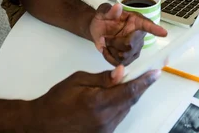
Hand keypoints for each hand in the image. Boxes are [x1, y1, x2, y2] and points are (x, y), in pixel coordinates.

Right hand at [32, 65, 160, 131]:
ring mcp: (104, 130)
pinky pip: (118, 118)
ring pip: (126, 110)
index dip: (145, 81)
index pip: (129, 91)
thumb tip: (122, 72)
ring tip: (128, 84)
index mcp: (97, 102)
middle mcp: (104, 119)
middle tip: (147, 74)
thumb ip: (102, 78)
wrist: (42, 123)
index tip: (156, 72)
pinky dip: (121, 106)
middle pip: (130, 101)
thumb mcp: (78, 80)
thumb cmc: (58, 99)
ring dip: (130, 97)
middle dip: (139, 87)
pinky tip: (115, 98)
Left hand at [91, 3, 167, 65]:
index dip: (155, 29)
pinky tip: (107, 49)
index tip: (164, 33)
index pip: (147, 24)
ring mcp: (136, 48)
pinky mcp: (130, 59)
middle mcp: (139, 35)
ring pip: (124, 56)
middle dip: (115, 43)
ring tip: (107, 42)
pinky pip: (119, 63)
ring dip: (111, 50)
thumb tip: (117, 7)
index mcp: (136, 20)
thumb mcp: (103, 12)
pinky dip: (109, 57)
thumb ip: (109, 10)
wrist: (98, 31)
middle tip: (107, 37)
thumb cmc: (103, 19)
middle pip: (130, 45)